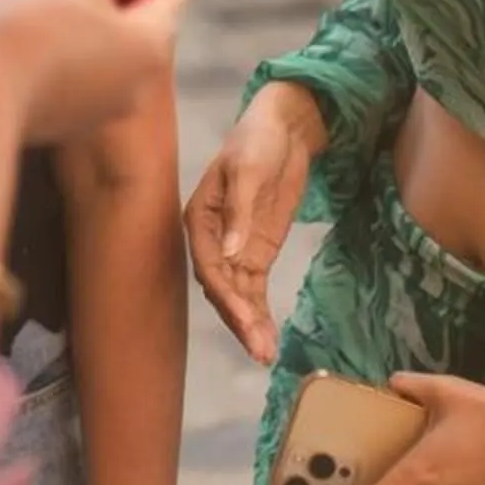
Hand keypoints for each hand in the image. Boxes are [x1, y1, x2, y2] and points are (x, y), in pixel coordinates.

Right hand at [0, 0, 181, 146]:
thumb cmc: (34, 27)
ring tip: (54, 27)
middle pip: (137, 42)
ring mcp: (105, 114)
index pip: (169, 6)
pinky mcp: (71, 131)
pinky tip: (35, 57)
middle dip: (117, 21)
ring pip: (106, 69)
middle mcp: (140, 87)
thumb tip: (100, 9)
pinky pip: (78, 90)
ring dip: (89, 50)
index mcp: (152, 46)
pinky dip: (66, 74)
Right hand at [185, 83, 323, 363]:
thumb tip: (231, 253)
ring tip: (266, 355)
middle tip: (259, 349)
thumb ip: (240, 213)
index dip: (224, 292)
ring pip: (238, 296)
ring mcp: (235, 250)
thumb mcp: (249, 170)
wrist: (284, 129)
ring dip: (250, 325)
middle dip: (238, 319)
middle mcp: (213, 240)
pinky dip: (261, 313)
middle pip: (221, 287)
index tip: (245, 317)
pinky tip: (269, 339)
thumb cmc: (258, 141)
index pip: (208, 264)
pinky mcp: (256, 254)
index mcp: (200, 218)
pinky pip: (255, 290)